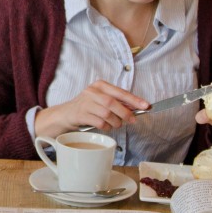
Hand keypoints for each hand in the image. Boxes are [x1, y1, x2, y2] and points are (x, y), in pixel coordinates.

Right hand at [35, 80, 149, 136]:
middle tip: (132, 120)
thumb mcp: (101, 99)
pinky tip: (106, 127)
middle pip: (113, 103)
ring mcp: (85, 103)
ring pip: (107, 114)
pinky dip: (106, 127)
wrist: (66, 114)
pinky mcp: (81, 114)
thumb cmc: (87, 107)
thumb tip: (136, 108)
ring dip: (115, 122)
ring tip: (116, 124)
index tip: (146, 106)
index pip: (120, 92)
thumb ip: (116, 102)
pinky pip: (99, 123)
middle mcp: (92, 92)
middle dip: (125, 113)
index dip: (134, 100)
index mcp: (100, 85)